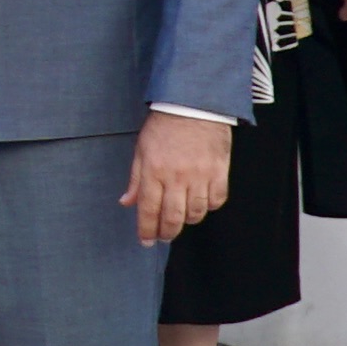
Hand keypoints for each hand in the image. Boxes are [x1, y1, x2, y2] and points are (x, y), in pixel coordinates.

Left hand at [121, 110, 232, 245]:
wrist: (193, 104)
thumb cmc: (164, 126)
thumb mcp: (142, 150)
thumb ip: (136, 179)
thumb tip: (127, 202)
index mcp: (154, 171)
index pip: (148, 211)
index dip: (147, 230)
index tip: (146, 241)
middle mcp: (176, 177)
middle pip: (173, 218)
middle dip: (167, 233)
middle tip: (164, 237)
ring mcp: (200, 175)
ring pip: (196, 213)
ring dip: (188, 220)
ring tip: (182, 217)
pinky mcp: (219, 171)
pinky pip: (217, 200)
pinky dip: (209, 206)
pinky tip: (202, 202)